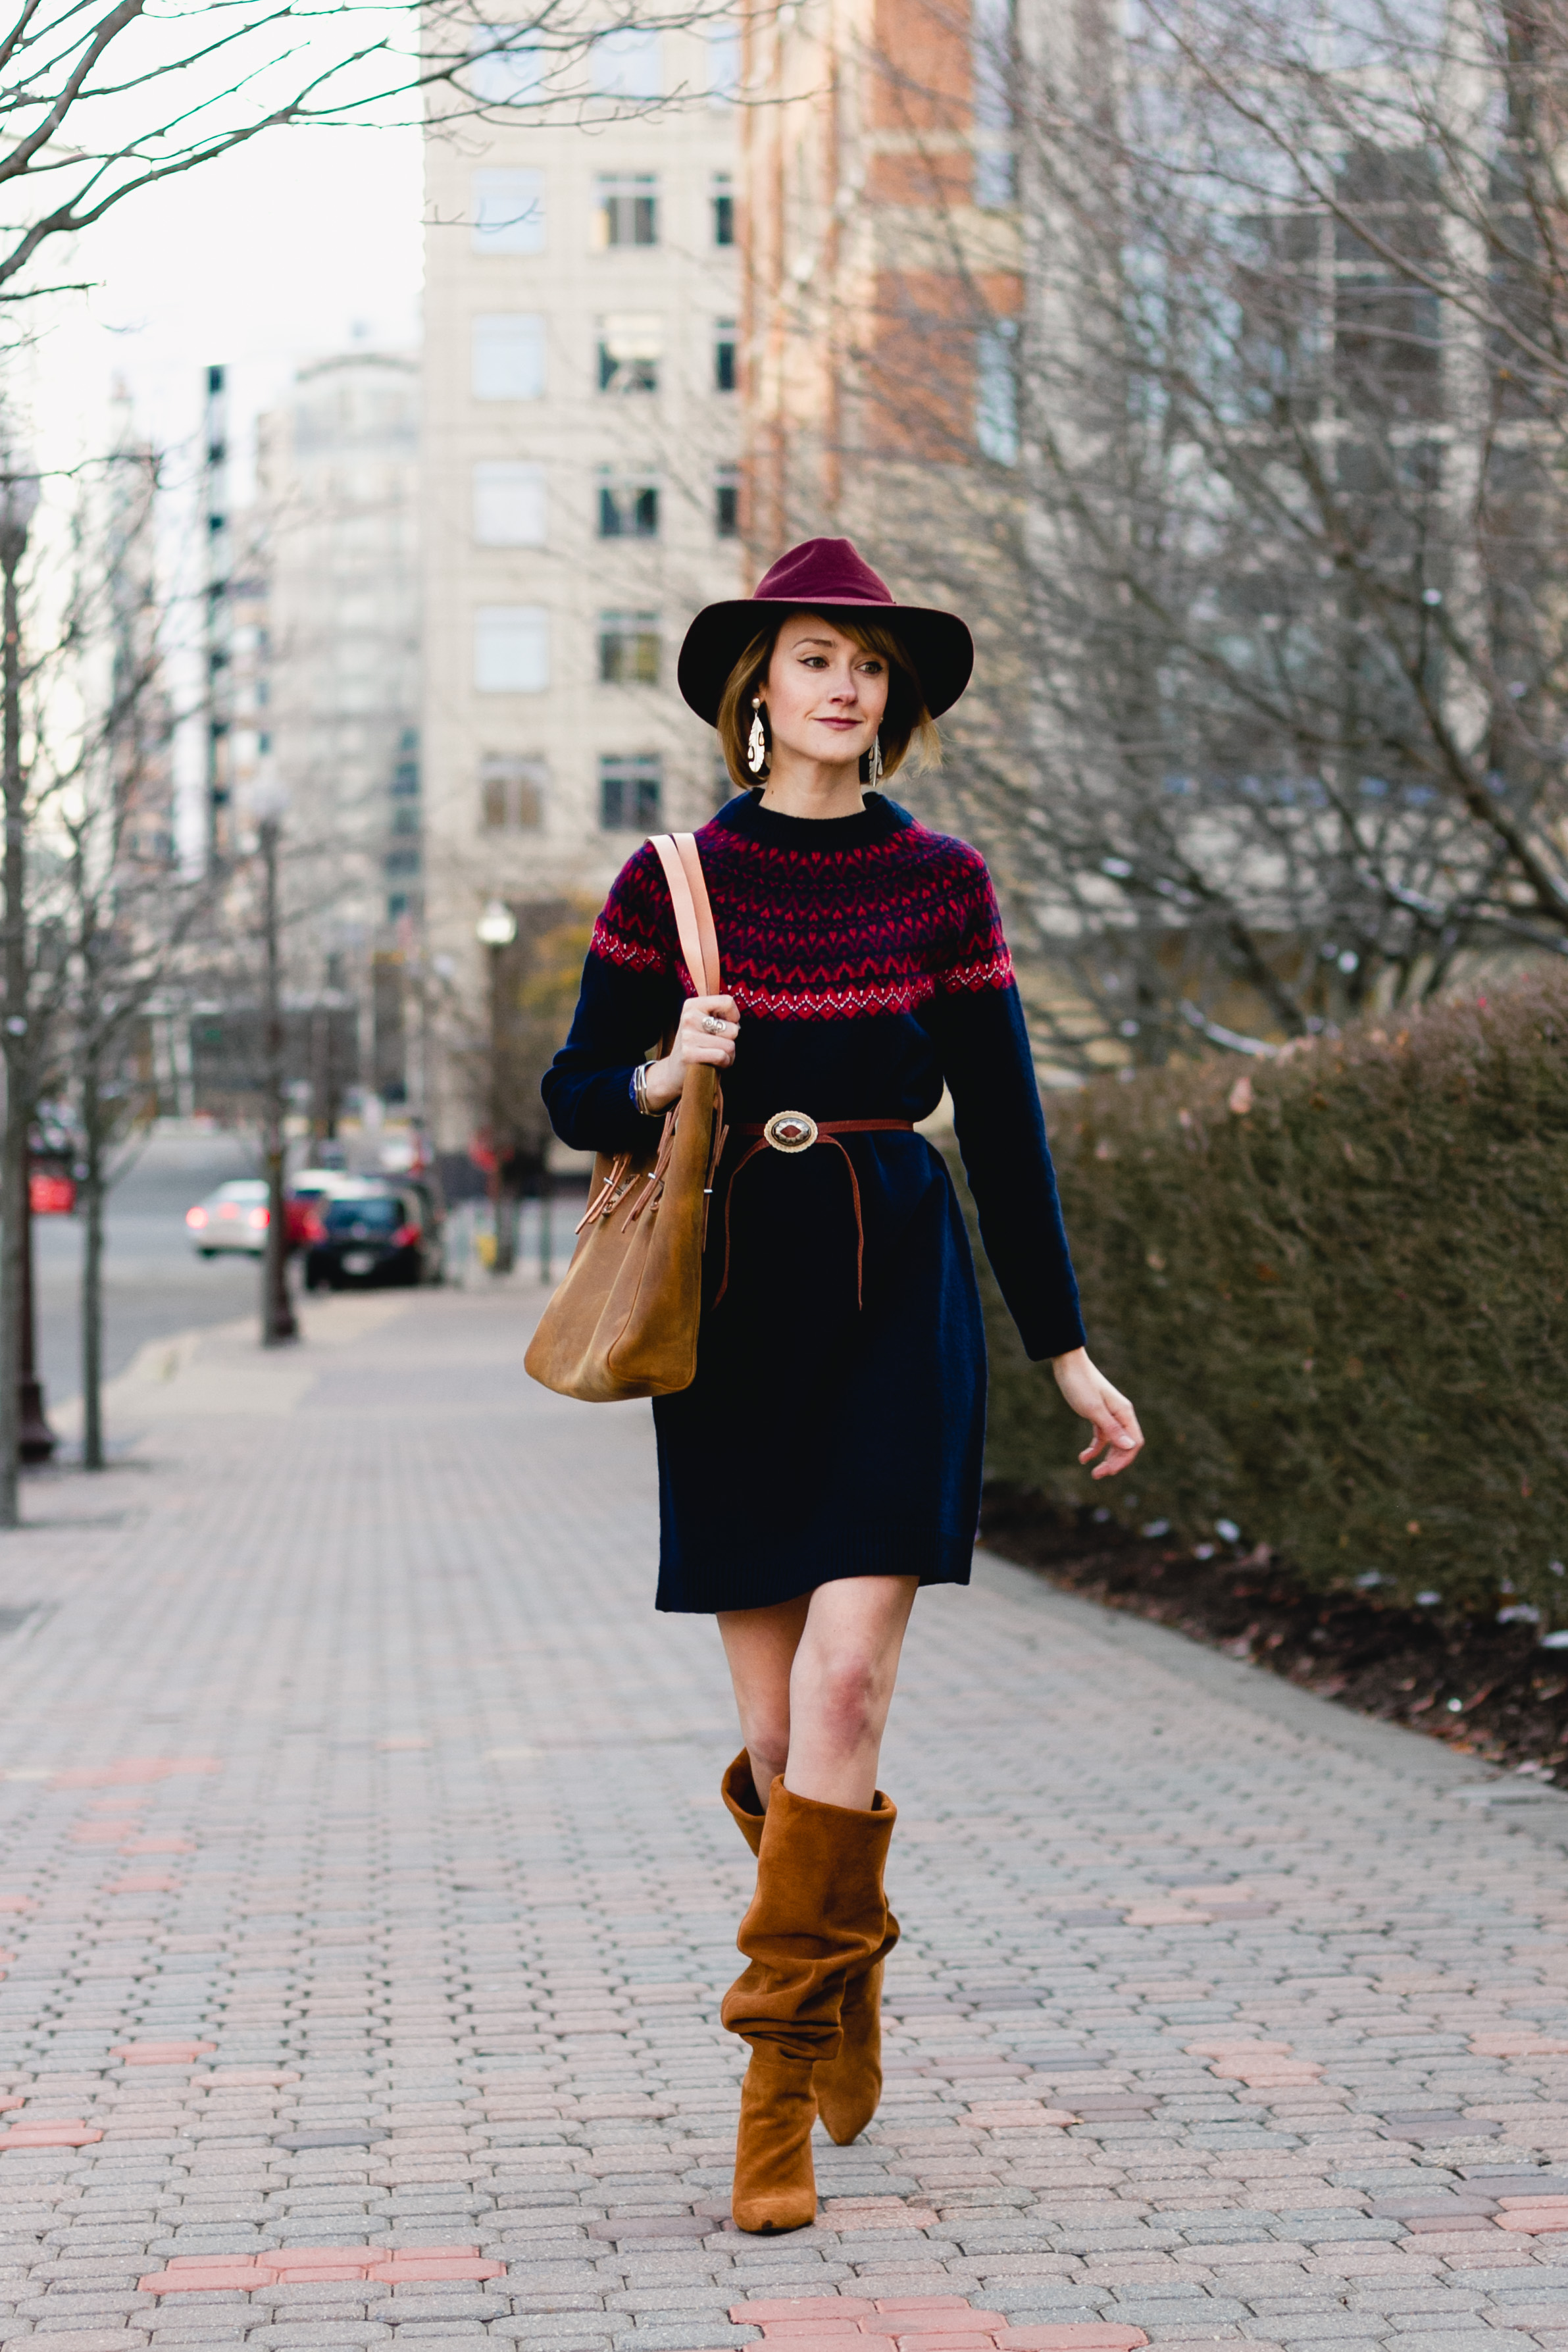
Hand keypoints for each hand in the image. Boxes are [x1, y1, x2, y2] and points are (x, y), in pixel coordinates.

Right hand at [643, 994, 739, 1111]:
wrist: (675, 1070)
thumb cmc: (698, 1045)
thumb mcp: (705, 1024)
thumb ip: (721, 1016)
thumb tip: (736, 1024)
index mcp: (692, 1005)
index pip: (727, 1002)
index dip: (734, 1018)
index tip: (726, 1026)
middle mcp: (688, 1017)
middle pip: (732, 1028)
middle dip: (730, 1041)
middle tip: (718, 1045)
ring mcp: (687, 1036)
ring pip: (729, 1045)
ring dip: (728, 1055)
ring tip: (715, 1055)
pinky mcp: (689, 1054)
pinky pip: (721, 1056)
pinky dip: (724, 1063)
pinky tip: (714, 1064)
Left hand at [1051, 1347, 1143, 1479]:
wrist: (1067, 1364)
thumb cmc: (1080, 1384)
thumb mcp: (1094, 1409)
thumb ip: (1112, 1429)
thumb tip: (1130, 1447)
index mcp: (1124, 1413)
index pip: (1134, 1443)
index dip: (1124, 1460)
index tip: (1108, 1471)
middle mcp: (1121, 1415)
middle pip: (1125, 1445)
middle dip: (1114, 1462)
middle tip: (1097, 1475)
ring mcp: (1110, 1415)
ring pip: (1114, 1443)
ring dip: (1106, 1458)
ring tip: (1094, 1472)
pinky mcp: (1097, 1414)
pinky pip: (1101, 1436)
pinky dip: (1094, 1448)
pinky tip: (1083, 1458)